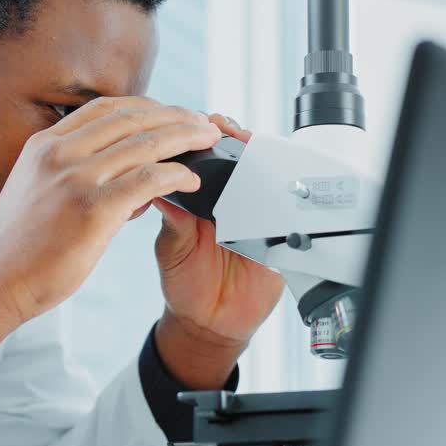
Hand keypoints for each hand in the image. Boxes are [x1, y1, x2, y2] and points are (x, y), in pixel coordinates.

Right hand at [0, 97, 221, 398]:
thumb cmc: (18, 250)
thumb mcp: (40, 195)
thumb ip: (80, 180)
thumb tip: (135, 184)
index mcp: (43, 145)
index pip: (105, 109)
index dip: (146, 106)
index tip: (172, 114)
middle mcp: (58, 153)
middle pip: (131, 119)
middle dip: (174, 117)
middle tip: (204, 123)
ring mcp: (74, 178)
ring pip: (145, 144)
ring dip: (184, 139)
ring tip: (209, 142)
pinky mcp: (92, 209)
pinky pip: (148, 180)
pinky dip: (177, 175)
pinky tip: (193, 180)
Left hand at [152, 115, 285, 389]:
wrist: (209, 322)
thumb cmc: (185, 282)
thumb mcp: (172, 250)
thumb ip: (172, 222)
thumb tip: (159, 191)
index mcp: (200, 199)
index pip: (202, 157)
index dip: (199, 137)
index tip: (193, 123)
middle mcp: (228, 201)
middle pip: (238, 156)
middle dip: (231, 136)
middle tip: (220, 128)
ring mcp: (254, 216)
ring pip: (265, 174)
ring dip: (256, 157)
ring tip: (242, 145)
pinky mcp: (277, 237)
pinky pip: (286, 211)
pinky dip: (282, 197)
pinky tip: (270, 188)